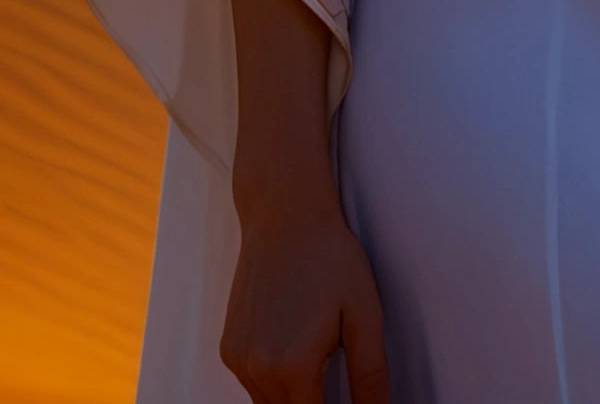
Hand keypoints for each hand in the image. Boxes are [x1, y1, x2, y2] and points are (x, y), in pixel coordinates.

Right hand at [220, 192, 391, 403]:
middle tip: (331, 366)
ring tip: (316, 353)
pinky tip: (292, 345)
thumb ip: (370, 375)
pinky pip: (252, 384)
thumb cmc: (329, 257)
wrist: (285, 214)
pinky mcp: (229, 347)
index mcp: (293, 367)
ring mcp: (238, 359)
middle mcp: (257, 369)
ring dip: (294, 396)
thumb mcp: (365, 314)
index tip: (347, 398)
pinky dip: (273, 380)